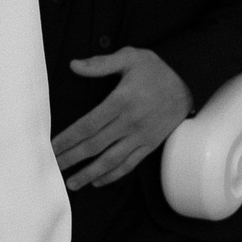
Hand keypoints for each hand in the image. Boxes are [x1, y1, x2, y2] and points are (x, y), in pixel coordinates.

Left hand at [51, 45, 192, 191]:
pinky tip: (97, 182)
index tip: (52, 146)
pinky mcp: (150, 145)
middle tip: (53, 167)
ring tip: (71, 183)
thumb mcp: (130, 57)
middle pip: (95, 146)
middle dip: (72, 158)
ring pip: (111, 160)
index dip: (68, 138)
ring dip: (89, 174)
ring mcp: (141, 136)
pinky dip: (113, 176)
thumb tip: (74, 65)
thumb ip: (100, 64)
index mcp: (121, 101)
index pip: (88, 125)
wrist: (189, 82)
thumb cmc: (156, 69)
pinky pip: (129, 164)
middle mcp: (130, 122)